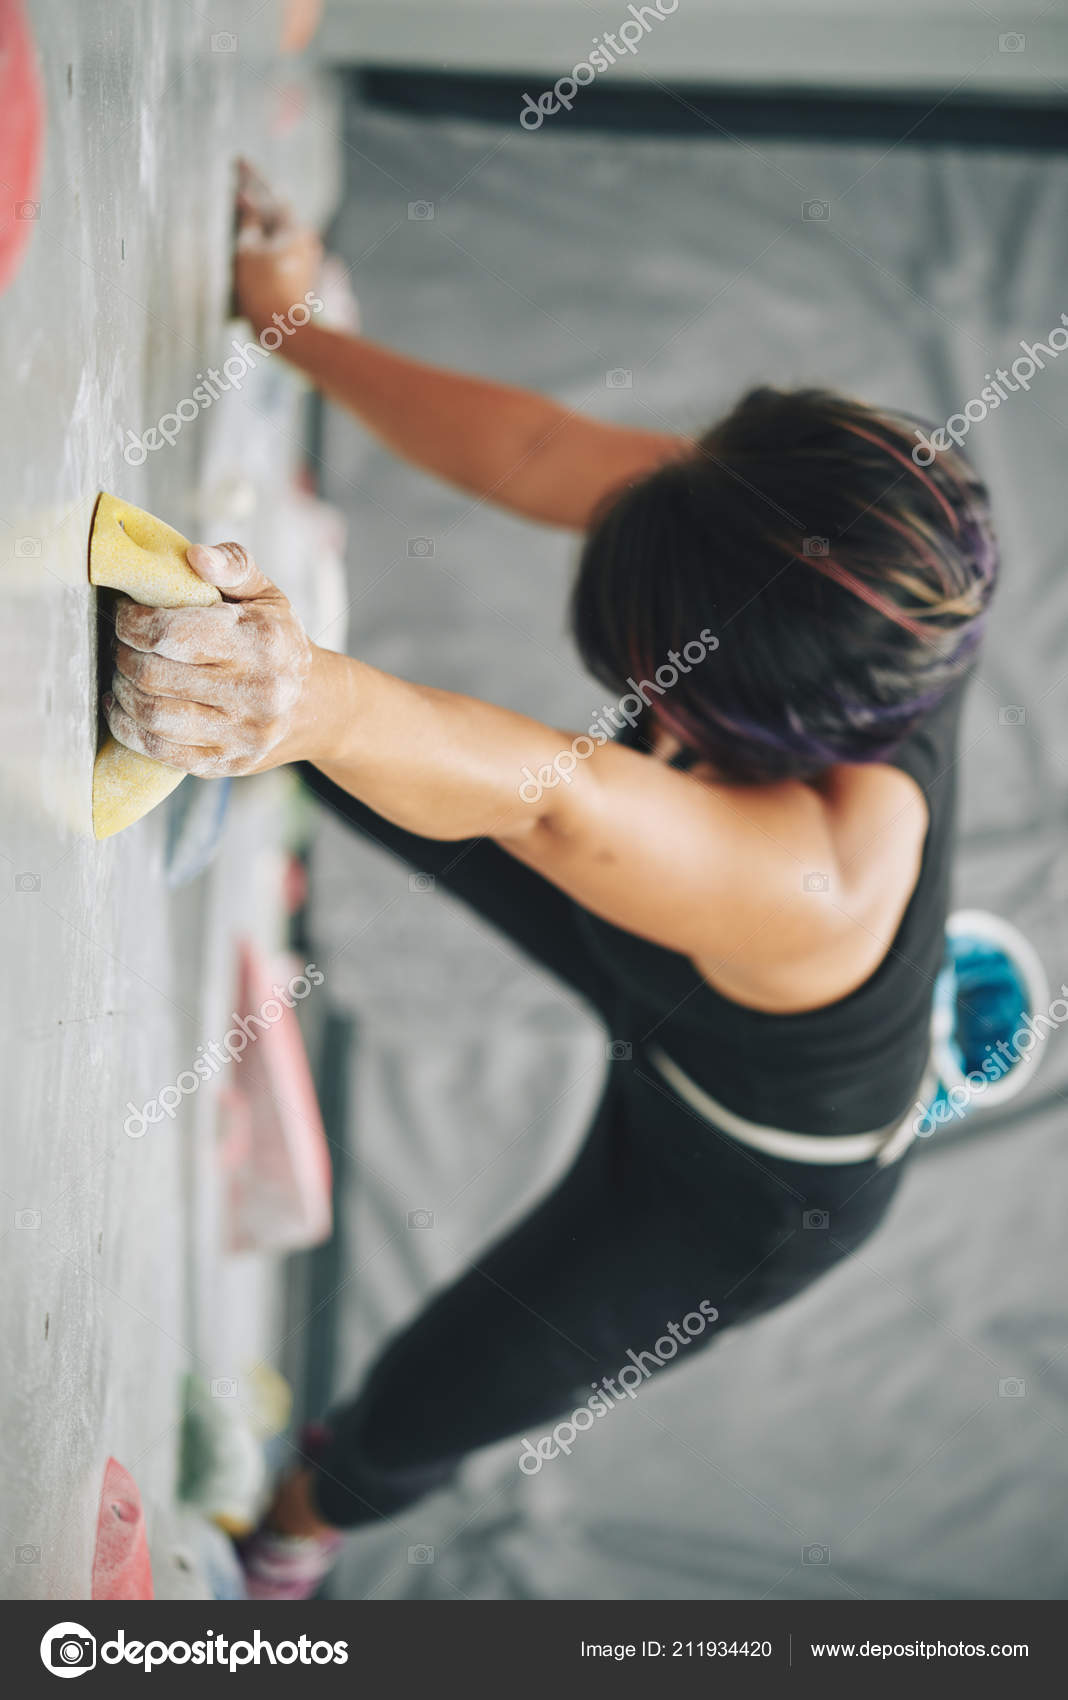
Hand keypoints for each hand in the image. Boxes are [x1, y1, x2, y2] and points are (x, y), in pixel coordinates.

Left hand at [104, 542, 315, 777]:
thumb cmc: (279, 643)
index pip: (174, 633)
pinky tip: (124, 708)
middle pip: (154, 673)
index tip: (127, 615)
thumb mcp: (266, 595)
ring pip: (152, 714)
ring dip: (122, 691)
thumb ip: (233, 566)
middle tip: (121, 643)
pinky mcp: (226, 764)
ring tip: (122, 673)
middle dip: (123, 654)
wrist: (315, 707)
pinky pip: (159, 750)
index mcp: (262, 643)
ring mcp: (242, 734)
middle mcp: (257, 692)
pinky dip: (129, 727)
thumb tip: (195, 557)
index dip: (134, 622)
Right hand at [233, 160, 321, 333]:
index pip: (269, 194)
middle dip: (258, 196)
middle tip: (241, 177)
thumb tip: (245, 200)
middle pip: (276, 210)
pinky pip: (279, 248)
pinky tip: (254, 238)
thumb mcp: (247, 251)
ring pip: (278, 230)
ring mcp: (305, 258)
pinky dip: (265, 239)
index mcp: (293, 229)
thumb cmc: (263, 289)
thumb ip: (247, 223)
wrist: (282, 329)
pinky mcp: (299, 274)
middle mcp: (304, 240)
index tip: (239, 160)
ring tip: (244, 204)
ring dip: (261, 218)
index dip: (251, 177)